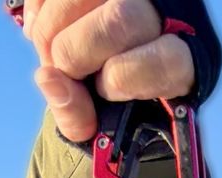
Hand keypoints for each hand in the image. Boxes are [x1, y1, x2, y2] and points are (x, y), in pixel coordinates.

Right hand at [24, 0, 194, 142]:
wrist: (117, 56)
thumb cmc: (116, 96)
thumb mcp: (105, 122)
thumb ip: (78, 117)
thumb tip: (48, 79)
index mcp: (184, 61)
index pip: (164, 61)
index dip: (121, 78)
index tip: (102, 88)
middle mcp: (165, 13)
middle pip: (119, 20)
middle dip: (73, 51)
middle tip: (62, 68)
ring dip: (49, 26)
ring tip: (46, 49)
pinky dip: (38, 7)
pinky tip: (40, 26)